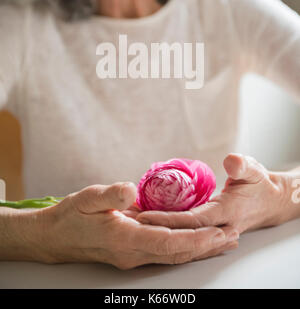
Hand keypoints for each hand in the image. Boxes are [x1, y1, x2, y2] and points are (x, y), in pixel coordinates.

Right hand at [31, 181, 238, 268]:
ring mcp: (133, 257)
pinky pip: (165, 253)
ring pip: (174, 256)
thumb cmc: (72, 216)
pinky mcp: (132, 253)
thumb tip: (130, 191)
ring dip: (200, 250)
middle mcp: (133, 254)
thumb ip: (110, 196)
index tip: (218, 232)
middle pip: (177, 254)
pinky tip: (196, 242)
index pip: (168, 243)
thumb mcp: (88, 198)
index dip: (195, 239)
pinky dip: (185, 248)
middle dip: (207, 247)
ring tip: (224, 242)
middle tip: (233, 237)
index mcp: (124, 239)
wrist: (56, 238)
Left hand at [136, 154, 287, 233]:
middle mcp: (217, 226)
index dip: (167, 219)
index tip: (144, 216)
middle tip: (127, 222)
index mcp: (226, 213)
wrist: (269, 202)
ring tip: (131, 224)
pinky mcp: (207, 228)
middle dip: (154, 229)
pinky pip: (185, 231)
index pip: (192, 220)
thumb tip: (231, 162)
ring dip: (158, 231)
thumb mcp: (254, 170)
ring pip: (181, 235)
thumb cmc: (259, 183)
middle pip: (181, 232)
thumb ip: (242, 166)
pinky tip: (150, 222)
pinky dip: (168, 229)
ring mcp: (212, 230)